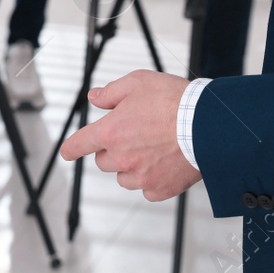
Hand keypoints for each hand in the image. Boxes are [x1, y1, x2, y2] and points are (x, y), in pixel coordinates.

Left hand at [59, 69, 201, 202]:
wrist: (207, 125)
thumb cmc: (173, 100)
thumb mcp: (137, 83)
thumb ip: (111, 92)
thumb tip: (94, 98)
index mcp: (111, 132)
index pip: (80, 143)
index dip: (71, 148)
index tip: (67, 152)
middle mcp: (121, 158)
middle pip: (103, 161)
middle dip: (112, 150)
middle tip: (134, 136)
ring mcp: (140, 177)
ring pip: (124, 177)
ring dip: (130, 166)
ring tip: (152, 149)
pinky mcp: (159, 189)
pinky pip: (147, 189)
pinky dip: (151, 179)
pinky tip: (164, 164)